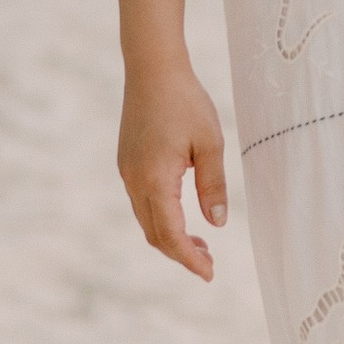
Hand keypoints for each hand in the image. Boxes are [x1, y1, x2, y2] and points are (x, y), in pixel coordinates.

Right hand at [119, 54, 227, 279]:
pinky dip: (161, 217)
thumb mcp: (210, 143)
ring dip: (171, 237)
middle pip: (154, 234)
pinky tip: (182, 215)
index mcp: (154, 179)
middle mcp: (134, 181)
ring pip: (146, 219)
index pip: (170, 234)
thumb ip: (213, 185)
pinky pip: (142, 202)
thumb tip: (217, 223)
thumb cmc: (185, 101)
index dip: (189, 258)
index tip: (209, 274)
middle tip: (209, 263)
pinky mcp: (127, 163)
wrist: (152, 69)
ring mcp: (126, 172)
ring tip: (202, 244)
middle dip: (180, 253)